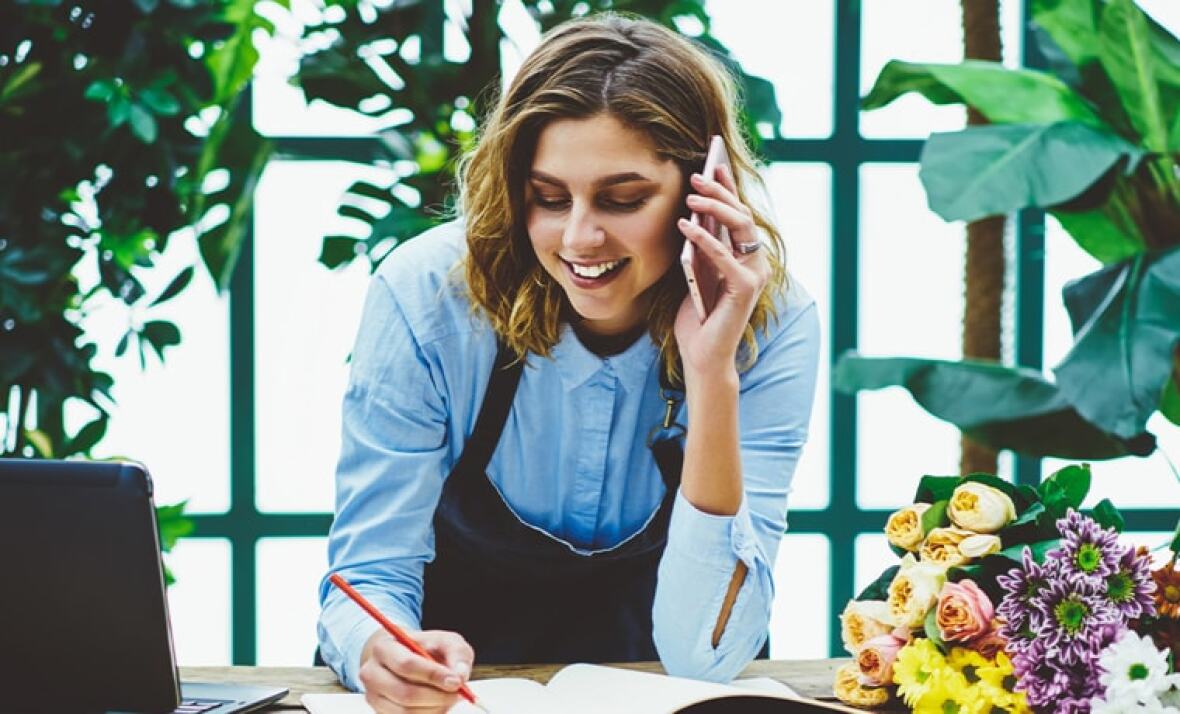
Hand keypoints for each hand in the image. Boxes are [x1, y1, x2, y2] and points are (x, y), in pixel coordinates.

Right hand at [358, 629, 473, 713]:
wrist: (408, 658)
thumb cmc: (427, 649)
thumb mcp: (446, 642)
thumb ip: (457, 655)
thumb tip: (460, 677)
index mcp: (384, 648)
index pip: (407, 665)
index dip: (433, 675)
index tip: (456, 682)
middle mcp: (372, 673)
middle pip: (405, 693)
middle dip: (437, 696)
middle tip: (458, 693)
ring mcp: (373, 696)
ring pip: (406, 711)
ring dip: (435, 708)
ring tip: (449, 697)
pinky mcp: (380, 712)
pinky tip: (438, 704)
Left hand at [675, 164, 770, 382]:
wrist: (703, 355)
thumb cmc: (698, 316)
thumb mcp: (696, 271)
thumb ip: (699, 246)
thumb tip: (690, 211)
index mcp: (744, 256)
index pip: (738, 214)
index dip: (728, 187)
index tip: (714, 162)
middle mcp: (755, 263)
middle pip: (741, 215)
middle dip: (719, 190)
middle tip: (697, 173)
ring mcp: (753, 275)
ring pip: (740, 228)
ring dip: (715, 207)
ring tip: (691, 194)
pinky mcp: (745, 289)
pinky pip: (723, 256)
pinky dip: (704, 238)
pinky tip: (685, 225)